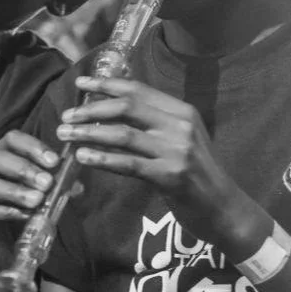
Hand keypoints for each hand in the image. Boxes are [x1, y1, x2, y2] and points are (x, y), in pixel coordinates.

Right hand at [0, 131, 59, 275]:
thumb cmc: (15, 221)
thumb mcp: (36, 200)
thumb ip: (53, 189)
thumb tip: (77, 184)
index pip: (10, 140)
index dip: (32, 147)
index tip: (54, 162)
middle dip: (23, 169)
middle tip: (47, 183)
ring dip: (14, 190)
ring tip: (37, 201)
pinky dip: (4, 211)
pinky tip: (23, 215)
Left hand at [56, 75, 271, 258]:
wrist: (225, 209)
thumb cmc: (196, 173)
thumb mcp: (181, 138)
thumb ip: (155, 122)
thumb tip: (110, 107)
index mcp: (182, 111)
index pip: (138, 90)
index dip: (106, 84)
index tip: (80, 82)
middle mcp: (180, 126)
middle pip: (127, 108)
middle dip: (91, 109)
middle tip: (66, 115)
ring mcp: (177, 151)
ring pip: (123, 134)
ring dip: (89, 133)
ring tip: (65, 134)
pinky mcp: (170, 176)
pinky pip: (128, 164)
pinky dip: (103, 158)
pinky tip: (83, 156)